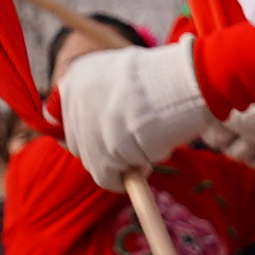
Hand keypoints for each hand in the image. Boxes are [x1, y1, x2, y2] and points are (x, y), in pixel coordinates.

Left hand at [56, 40, 213, 188]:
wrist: (187, 79)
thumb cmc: (168, 78)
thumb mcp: (124, 75)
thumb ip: (103, 98)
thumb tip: (96, 135)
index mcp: (78, 75)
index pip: (66, 120)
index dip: (91, 136)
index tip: (109, 143)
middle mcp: (75, 99)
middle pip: (80, 145)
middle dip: (106, 152)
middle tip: (136, 147)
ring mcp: (88, 125)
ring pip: (95, 165)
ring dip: (122, 164)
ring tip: (149, 149)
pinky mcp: (104, 150)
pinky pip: (110, 178)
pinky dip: (128, 177)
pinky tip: (148, 159)